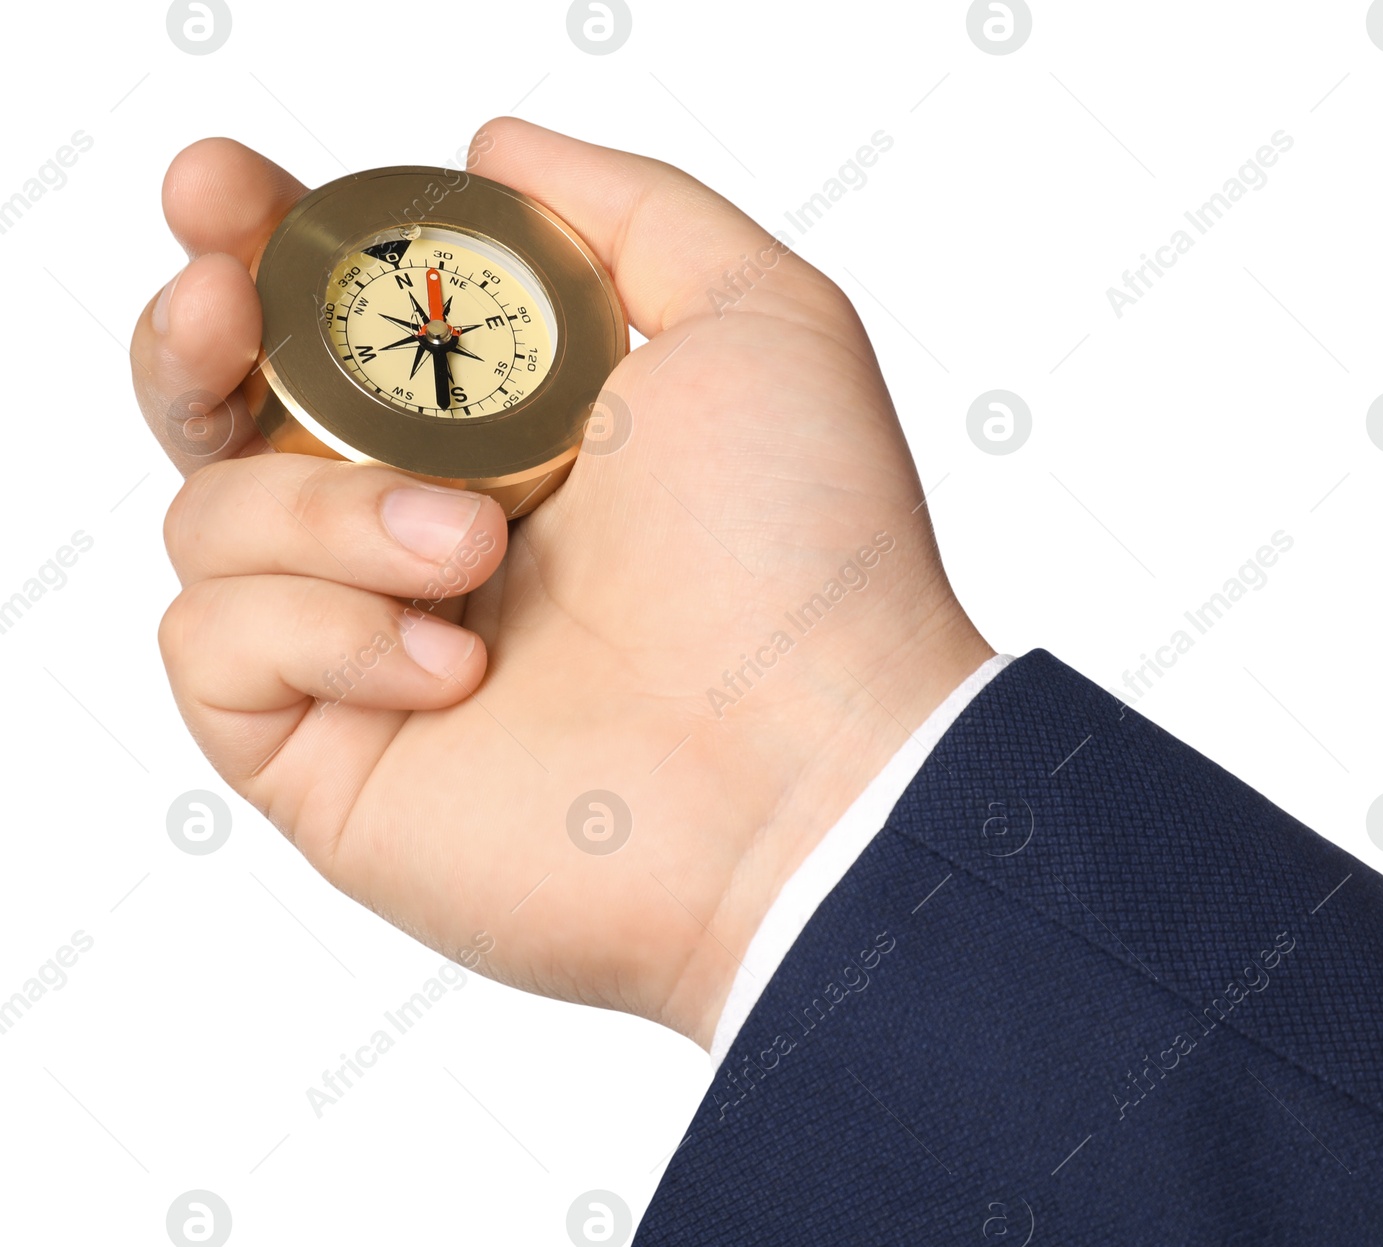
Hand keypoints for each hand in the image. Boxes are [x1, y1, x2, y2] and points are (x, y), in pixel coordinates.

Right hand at [130, 118, 992, 1045]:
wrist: (813, 777)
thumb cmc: (809, 556)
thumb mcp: (759, 319)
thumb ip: (632, 211)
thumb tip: (495, 146)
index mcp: (507, 431)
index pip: (337, 322)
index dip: (262, 246)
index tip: (231, 194)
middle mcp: (423, 531)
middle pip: (224, 409)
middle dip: (194, 333)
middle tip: (220, 300)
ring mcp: (368, 648)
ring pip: (211, 515)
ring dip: (331, 510)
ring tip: (475, 547)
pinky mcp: (330, 757)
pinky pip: (214, 645)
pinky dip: (323, 630)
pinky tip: (458, 666)